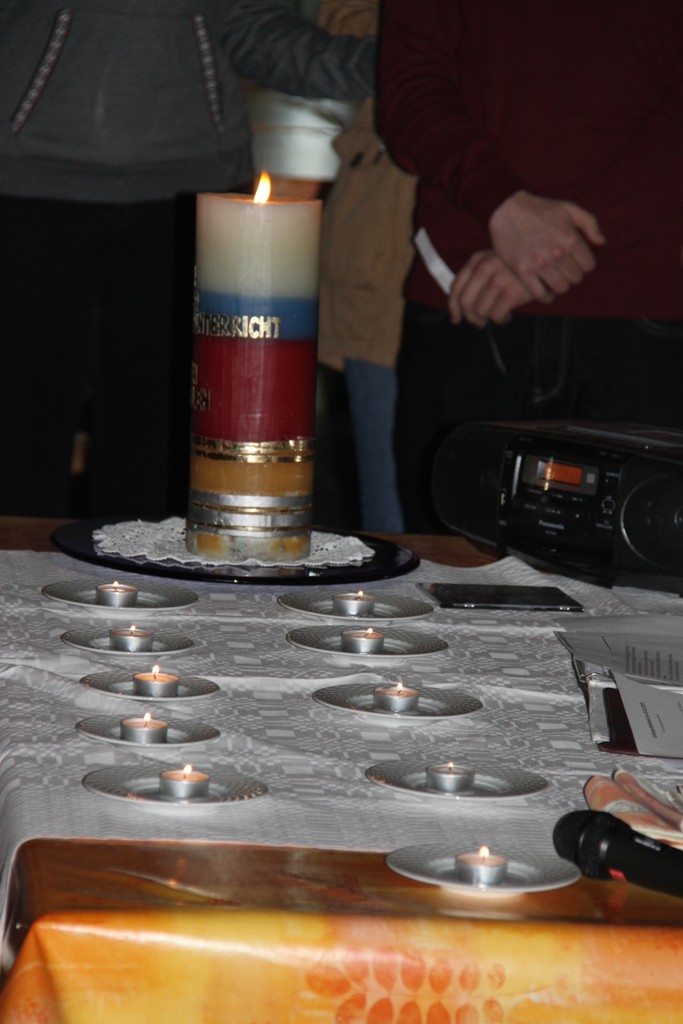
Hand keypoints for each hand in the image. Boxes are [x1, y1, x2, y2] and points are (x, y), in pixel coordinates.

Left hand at [449, 250, 532, 327]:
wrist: (548, 261)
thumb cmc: (521, 264)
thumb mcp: (495, 260)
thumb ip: (477, 277)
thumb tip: (461, 305)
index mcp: (478, 260)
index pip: (456, 287)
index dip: (453, 307)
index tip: (456, 318)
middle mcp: (485, 268)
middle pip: (465, 303)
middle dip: (471, 317)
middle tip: (480, 321)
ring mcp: (498, 280)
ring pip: (480, 312)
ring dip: (488, 319)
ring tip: (498, 314)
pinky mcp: (511, 292)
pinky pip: (496, 316)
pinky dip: (500, 320)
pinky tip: (507, 316)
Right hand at [489, 190, 605, 302]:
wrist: (507, 209)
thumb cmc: (540, 209)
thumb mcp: (569, 208)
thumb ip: (590, 223)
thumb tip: (601, 242)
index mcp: (570, 239)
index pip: (589, 266)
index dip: (583, 264)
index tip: (574, 261)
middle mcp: (557, 253)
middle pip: (575, 279)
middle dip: (571, 274)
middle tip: (562, 269)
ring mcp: (539, 264)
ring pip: (561, 288)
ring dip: (559, 285)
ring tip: (553, 277)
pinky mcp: (523, 272)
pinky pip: (541, 295)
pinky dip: (545, 296)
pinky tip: (544, 289)